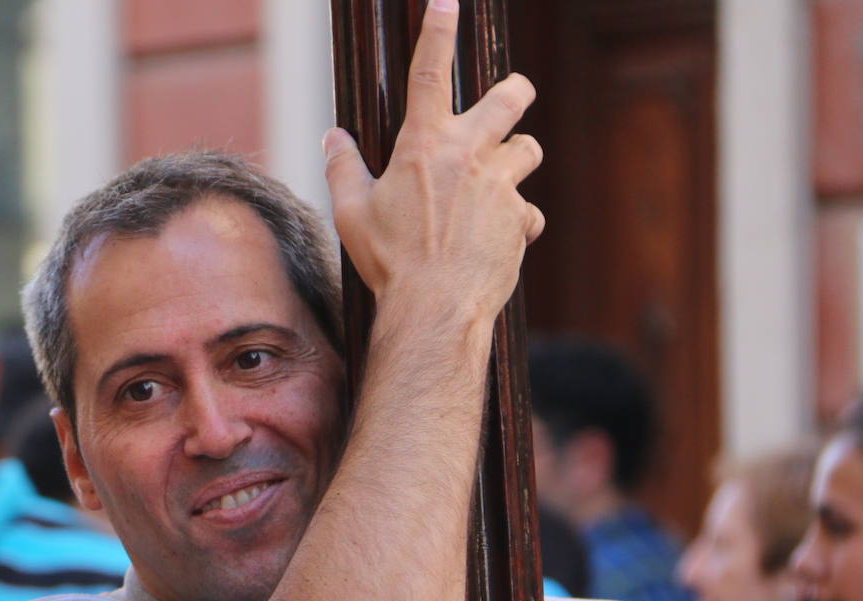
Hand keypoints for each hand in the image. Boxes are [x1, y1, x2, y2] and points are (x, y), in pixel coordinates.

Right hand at [323, 0, 543, 342]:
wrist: (435, 308)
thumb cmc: (390, 262)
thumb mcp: (352, 214)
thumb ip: (342, 169)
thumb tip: (333, 137)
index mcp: (424, 146)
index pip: (427, 74)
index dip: (436, 31)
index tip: (444, 0)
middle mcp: (470, 156)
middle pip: (511, 96)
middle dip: (514, 91)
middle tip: (509, 99)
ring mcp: (502, 186)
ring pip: (528, 149)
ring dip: (516, 158)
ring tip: (496, 183)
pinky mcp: (521, 220)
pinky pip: (529, 210)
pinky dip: (516, 221)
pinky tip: (497, 239)